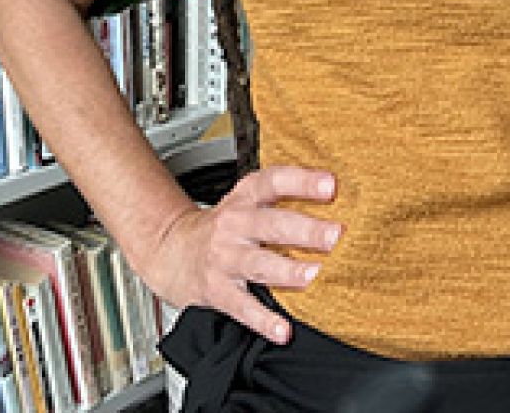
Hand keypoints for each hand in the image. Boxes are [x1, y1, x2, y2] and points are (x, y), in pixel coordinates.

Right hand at [142, 165, 341, 343]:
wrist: (173, 250)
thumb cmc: (225, 225)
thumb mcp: (247, 200)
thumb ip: (283, 196)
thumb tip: (336, 194)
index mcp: (245, 197)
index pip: (274, 181)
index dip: (302, 181)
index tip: (331, 185)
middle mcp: (234, 224)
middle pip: (271, 224)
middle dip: (305, 229)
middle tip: (335, 235)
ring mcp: (224, 258)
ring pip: (258, 264)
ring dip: (287, 271)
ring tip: (313, 276)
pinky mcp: (217, 291)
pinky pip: (242, 307)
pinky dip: (263, 320)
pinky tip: (283, 329)